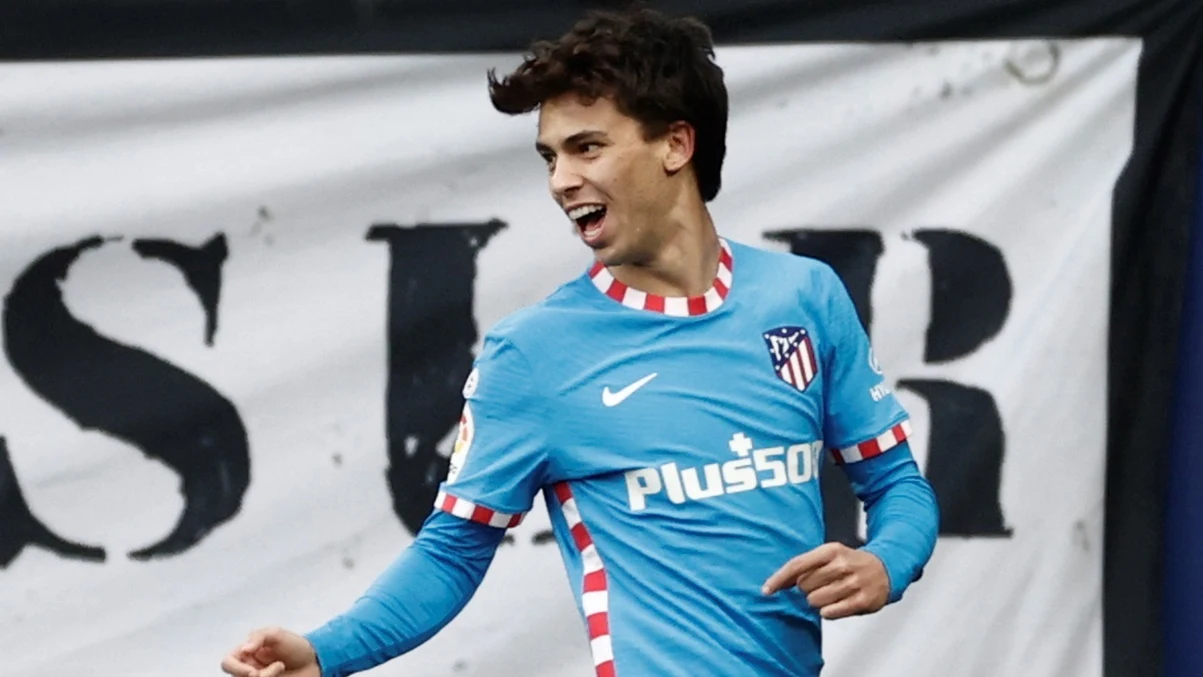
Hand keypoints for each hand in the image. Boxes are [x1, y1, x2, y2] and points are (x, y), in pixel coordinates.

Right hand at [220, 627, 320, 676]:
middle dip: (254, 675)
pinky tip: (281, 673)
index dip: (235, 668)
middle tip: (273, 669)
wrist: (314, 661)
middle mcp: (248, 667)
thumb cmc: (294, 645)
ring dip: (266, 676)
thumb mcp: (277, 634)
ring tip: (281, 667)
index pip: (227, 662)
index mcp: (246, 653)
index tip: (253, 671)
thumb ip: (259, 637)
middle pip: (236, 676)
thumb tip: (243, 649)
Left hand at [761, 542, 889, 619]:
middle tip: (820, 586)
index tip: (767, 589)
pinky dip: (828, 612)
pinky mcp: (862, 600)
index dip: (779, 578)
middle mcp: (842, 565)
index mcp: (830, 550)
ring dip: (817, 602)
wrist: (885, 569)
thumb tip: (777, 583)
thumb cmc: (850, 563)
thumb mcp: (829, 556)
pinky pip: (830, 613)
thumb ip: (805, 567)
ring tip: (830, 595)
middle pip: (804, 586)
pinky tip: (836, 604)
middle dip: (806, 590)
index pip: (797, 565)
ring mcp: (853, 582)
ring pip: (816, 601)